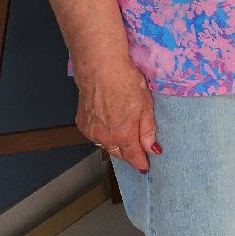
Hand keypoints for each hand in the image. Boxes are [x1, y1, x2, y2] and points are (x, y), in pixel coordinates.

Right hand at [75, 58, 158, 173]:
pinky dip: (103, 134)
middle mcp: (104, 137)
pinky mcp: (82, 122)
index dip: (141, 163)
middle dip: (128, 154)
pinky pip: (94, 135)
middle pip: (118, 153)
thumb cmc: (125, 82)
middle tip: (137, 152)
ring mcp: (91, 131)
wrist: (100, 68)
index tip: (145, 167)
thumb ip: (148, 130)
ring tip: (123, 138)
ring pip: (105, 145)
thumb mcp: (145, 106)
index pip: (133, 156)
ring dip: (115, 145)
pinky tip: (109, 126)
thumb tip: (152, 148)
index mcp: (122, 135)